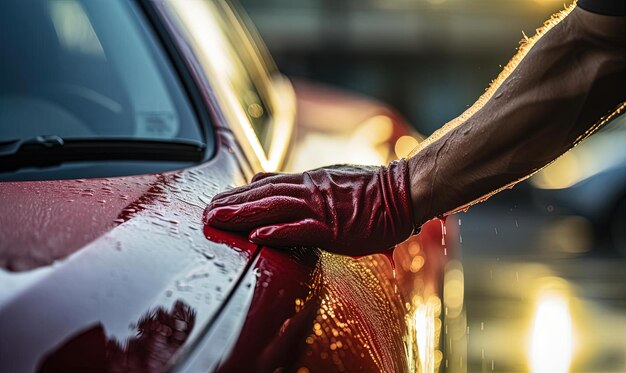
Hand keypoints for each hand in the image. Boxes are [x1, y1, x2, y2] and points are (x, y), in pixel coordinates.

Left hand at [204, 159, 415, 255]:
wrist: (403, 191)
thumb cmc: (372, 190)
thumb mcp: (331, 178)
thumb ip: (300, 183)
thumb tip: (266, 178)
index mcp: (309, 181)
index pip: (266, 185)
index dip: (239, 193)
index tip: (216, 200)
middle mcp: (309, 191)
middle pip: (263, 195)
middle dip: (231, 204)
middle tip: (205, 212)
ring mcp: (320, 208)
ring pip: (274, 209)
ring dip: (244, 215)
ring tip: (217, 221)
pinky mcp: (334, 228)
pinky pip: (302, 230)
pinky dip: (278, 233)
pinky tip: (258, 238)